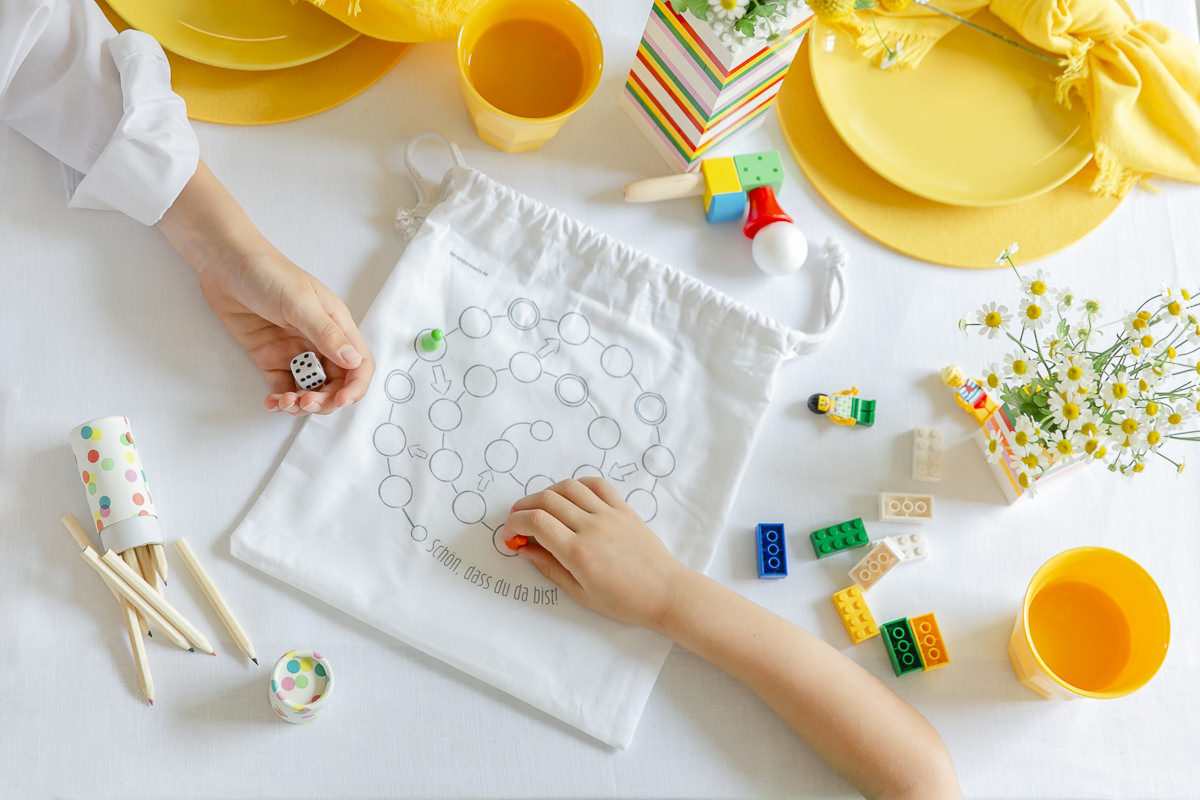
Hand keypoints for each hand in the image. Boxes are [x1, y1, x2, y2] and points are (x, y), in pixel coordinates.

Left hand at [196, 249, 373, 414]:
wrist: (223, 263)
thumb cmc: (268, 273)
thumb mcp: (299, 302)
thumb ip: (326, 333)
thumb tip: (353, 360)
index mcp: (336, 326)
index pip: (359, 364)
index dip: (355, 386)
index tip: (340, 400)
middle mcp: (320, 341)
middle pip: (336, 383)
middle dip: (325, 400)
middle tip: (305, 403)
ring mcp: (295, 351)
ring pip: (310, 388)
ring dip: (301, 403)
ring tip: (283, 402)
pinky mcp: (270, 357)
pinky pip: (282, 386)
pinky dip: (280, 399)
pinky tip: (271, 402)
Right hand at [504, 477, 688, 631]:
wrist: (666, 593)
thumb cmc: (624, 601)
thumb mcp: (580, 593)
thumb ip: (550, 567)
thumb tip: (526, 550)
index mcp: (578, 553)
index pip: (536, 522)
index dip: (515, 524)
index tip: (509, 535)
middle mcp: (592, 527)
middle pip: (547, 500)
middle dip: (524, 507)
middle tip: (517, 521)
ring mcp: (609, 515)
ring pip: (569, 487)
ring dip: (547, 493)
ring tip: (540, 508)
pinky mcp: (624, 509)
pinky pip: (597, 485)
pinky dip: (577, 485)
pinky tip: (569, 496)